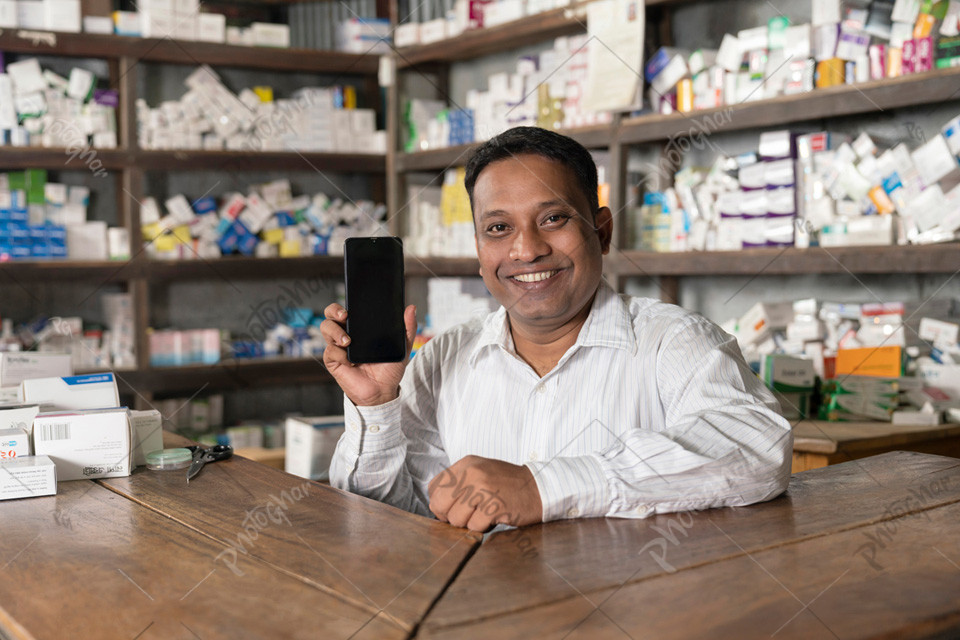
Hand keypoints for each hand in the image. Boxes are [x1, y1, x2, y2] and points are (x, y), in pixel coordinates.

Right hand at [320, 302, 416, 405]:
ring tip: (348, 341)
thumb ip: (408, 328)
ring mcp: (338, 347)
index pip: (345, 310)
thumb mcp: (402, 347)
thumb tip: (411, 308)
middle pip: (330, 315)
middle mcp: (346, 334)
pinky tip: (351, 361)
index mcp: (359, 328)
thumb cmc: (389, 368)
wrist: (384, 390)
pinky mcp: (334, 361)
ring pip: (326, 328)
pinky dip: (340, 354)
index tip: (349, 308)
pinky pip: (330, 351)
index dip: (342, 305)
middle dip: (334, 311)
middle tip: (345, 316)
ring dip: (335, 332)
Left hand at [428, 455, 542, 531]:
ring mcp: (482, 489)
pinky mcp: (493, 506)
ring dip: (469, 522)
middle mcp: (472, 473)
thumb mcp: (480, 472)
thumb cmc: (508, 484)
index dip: (440, 502)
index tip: (453, 506)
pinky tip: (493, 517)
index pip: (434, 487)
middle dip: (450, 516)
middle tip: (466, 515)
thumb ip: (458, 483)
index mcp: (466, 464)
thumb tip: (436, 506)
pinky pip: (474, 527)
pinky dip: (482, 527)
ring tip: (484, 513)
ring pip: (456, 518)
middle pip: (440, 504)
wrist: (539, 488)